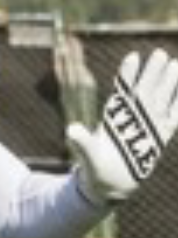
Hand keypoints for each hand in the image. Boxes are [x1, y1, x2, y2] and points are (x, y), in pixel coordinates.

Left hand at [68, 48, 177, 203]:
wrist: (110, 184)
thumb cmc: (97, 169)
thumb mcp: (89, 156)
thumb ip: (83, 143)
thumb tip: (70, 130)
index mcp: (115, 118)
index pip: (122, 91)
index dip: (127, 75)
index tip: (133, 56)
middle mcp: (132, 118)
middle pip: (144, 91)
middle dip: (151, 73)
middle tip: (159, 53)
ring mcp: (146, 126)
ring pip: (159, 100)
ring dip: (167, 84)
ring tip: (175, 63)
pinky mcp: (159, 138)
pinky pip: (172, 119)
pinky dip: (177, 106)